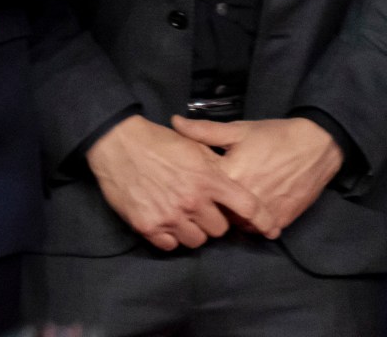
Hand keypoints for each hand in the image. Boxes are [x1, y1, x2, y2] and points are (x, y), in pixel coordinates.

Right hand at [85, 115, 261, 249]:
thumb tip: (234, 183)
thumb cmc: (157, 140)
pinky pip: (169, 245)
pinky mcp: (147, 225)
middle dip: (212, 220)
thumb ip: (216, 168)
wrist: (116, 141)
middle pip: (219, 230)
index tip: (270, 229)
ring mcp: (170, 215)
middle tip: (199, 210)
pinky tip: (164, 222)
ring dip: (191, 230)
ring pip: (196, 240)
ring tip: (179, 216)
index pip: (248, 207)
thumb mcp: (193, 146)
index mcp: (208, 180)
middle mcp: (192, 201)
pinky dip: (169, 237)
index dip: (263, 220)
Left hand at [172, 115, 341, 239]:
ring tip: (227, 205)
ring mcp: (265, 212)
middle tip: (206, 198)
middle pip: (216, 211)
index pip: (199, 191)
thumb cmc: (273, 136)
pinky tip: (246, 212)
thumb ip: (203, 131)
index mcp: (230, 175)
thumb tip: (174, 122)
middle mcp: (246, 198)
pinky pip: (257, 230)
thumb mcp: (237, 130)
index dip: (192, 188)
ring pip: (235, 224)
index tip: (188, 184)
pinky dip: (250, 224)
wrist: (317, 147)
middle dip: (209, 206)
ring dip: (229, 217)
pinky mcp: (281, 220)